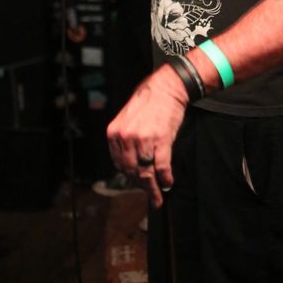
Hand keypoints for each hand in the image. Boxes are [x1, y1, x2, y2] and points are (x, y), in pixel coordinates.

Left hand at [106, 65, 187, 207]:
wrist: (167, 87)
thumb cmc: (149, 101)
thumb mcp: (128, 118)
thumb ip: (126, 139)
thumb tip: (132, 161)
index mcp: (114, 133)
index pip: (119, 164)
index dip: (129, 177)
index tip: (137, 183)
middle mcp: (126, 138)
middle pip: (131, 171)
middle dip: (141, 186)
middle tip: (150, 195)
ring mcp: (143, 140)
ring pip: (146, 172)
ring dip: (154, 187)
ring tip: (159, 195)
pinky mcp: (161, 140)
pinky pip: (161, 167)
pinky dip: (165, 178)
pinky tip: (168, 183)